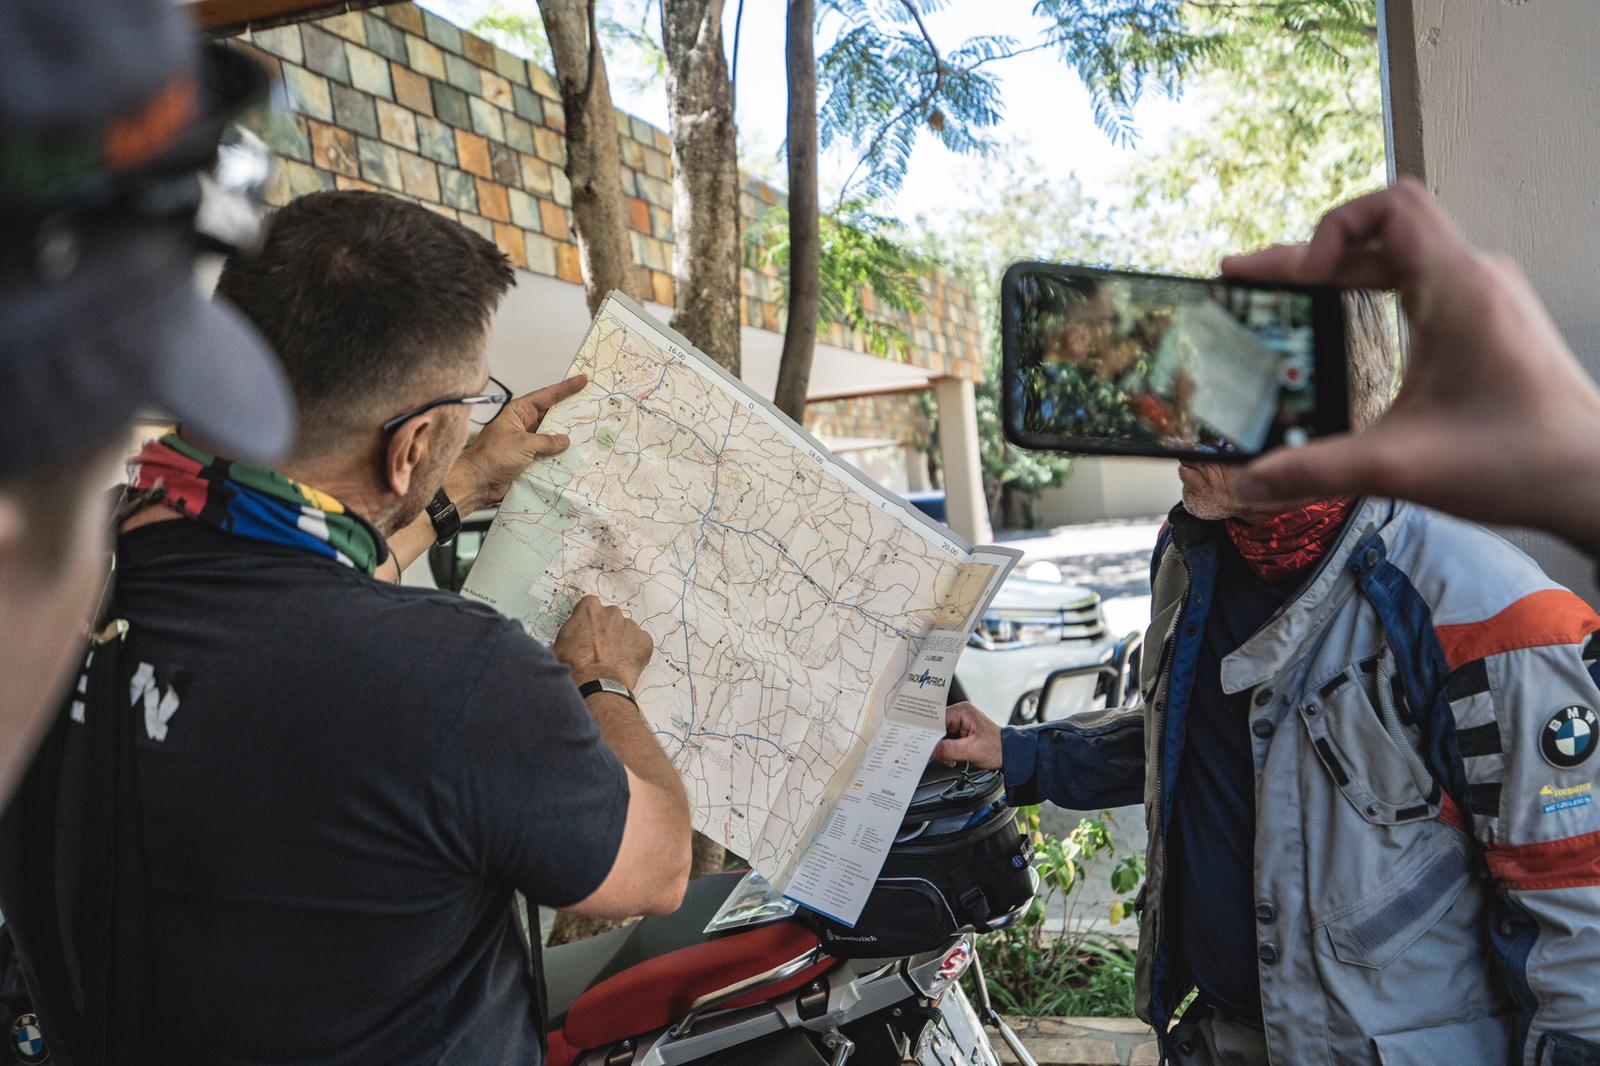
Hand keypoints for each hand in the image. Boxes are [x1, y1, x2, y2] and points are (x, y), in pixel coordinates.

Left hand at [446, 375, 587, 513]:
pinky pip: (549, 453)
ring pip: (552, 436)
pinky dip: (560, 454)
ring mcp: (527, 442)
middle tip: (590, 406)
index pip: (546, 396)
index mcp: (518, 413)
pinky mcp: (528, 459)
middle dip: (569, 412)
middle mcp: (523, 425)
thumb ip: (546, 441)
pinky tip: (574, 455)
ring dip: (566, 436)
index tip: (582, 380)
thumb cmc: (492, 458)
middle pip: (551, 415)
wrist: (477, 483)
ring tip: (587, 432)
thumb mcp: (522, 444)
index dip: (565, 388)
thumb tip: (564, 440)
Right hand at [553, 595, 653, 690]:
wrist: (596, 684)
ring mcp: (630, 625)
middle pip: (610, 616)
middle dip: (606, 629)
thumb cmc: (575, 665)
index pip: (590, 605)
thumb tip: (573, 636)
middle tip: (600, 648)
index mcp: (590, 608)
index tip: (587, 631)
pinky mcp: (644, 641)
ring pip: (626, 629)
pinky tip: (624, 663)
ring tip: (612, 659)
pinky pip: (640, 642)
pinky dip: (635, 650)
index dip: (589, 620)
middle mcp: (612, 612)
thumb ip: (571, 630)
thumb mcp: (560, 643)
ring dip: (621, 640)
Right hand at [932, 702, 1002, 769]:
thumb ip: (949, 750)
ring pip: (940, 735)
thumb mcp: (971, 751)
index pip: (936, 719)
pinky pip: (946, 739)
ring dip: (943, 748)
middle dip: (937, 743)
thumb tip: (932, 750)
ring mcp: (960, 722)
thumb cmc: (997, 748)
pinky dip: (947, 749)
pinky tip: (953, 756)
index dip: (929, 732)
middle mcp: (960, 714)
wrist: (1009, 753)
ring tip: (952, 758)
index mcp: (963, 711)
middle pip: (936, 727)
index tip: (924, 745)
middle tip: (944, 756)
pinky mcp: (961, 730)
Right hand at [1221, 179, 1599, 555]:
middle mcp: (1475, 279)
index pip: (1390, 206)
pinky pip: (1419, 282)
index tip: (1298, 281)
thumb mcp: (1402, 466)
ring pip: (1399, 256)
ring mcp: (1485, 298)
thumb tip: (1249, 483)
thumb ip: (1315, 471)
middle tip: (1248, 282)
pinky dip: (1370, 291)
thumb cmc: (1521, 461)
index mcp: (1458, 289)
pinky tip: (1341, 321)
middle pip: (1380, 231)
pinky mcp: (1488, 322)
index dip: (1331, 230)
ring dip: (1339, 271)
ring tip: (1285, 297)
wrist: (1594, 480)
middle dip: (1308, 256)